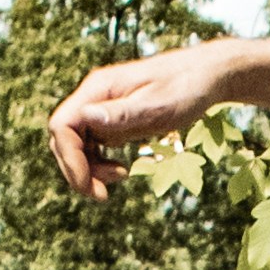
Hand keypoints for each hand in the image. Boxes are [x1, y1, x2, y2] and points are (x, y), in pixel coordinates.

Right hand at [44, 41, 244, 200]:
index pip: (63, 126)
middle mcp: (95, 96)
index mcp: (99, 88)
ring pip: (77, 144)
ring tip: (120, 178)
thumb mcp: (157, 106)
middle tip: (102, 195)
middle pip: (64, 137)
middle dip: (76, 170)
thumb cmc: (186, 87)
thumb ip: (122, 113)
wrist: (206, 74)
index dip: (70, 159)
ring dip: (89, 169)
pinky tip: (122, 172)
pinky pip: (94, 144)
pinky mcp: (113, 117)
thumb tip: (87, 118)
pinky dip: (100, 163)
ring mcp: (103, 107)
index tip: (90, 185)